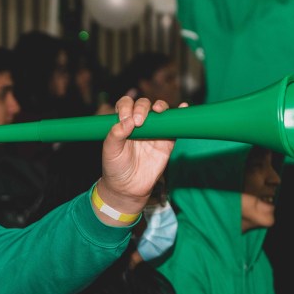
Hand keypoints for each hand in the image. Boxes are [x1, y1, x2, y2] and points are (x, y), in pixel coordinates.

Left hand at [96, 96, 178, 225]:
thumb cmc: (116, 168)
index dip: (126, 107)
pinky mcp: (167, 141)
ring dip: (161, 106)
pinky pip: (174, 126)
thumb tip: (128, 120)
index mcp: (123, 123)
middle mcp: (139, 123)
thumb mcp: (110, 151)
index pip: (125, 104)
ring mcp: (154, 131)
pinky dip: (180, 114)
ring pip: (160, 111)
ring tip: (158, 110)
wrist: (129, 188)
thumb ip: (115, 134)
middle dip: (141, 108)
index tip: (125, 119)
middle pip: (143, 105)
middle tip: (138, 122)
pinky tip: (183, 107)